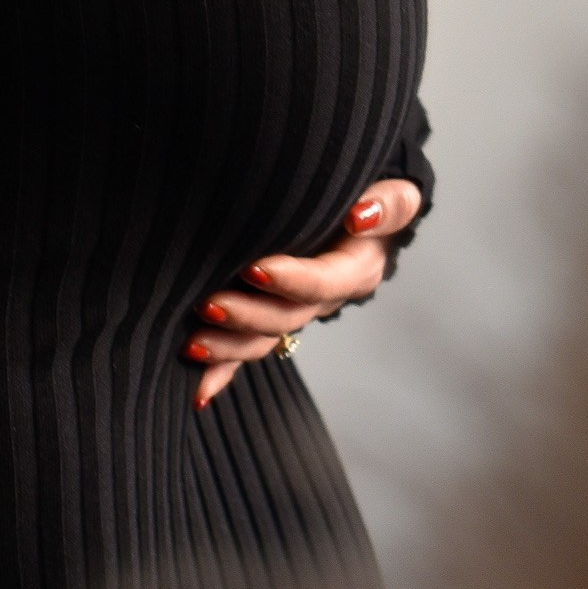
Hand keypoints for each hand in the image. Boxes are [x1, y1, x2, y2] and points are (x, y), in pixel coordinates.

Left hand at [182, 179, 422, 408]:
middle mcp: (326, 299)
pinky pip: (248, 349)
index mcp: (356, 270)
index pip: (323, 281)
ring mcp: (298, 313)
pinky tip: (198, 393)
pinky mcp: (274, 318)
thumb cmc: (373, 198)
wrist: (360, 216)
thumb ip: (388, 205)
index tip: (253, 269)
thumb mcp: (396, 195)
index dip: (290, 280)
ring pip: (264, 340)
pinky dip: (222, 371)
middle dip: (247, 316)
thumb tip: (360, 216)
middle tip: (208, 305)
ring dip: (228, 348)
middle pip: (287, 317)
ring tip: (191, 344)